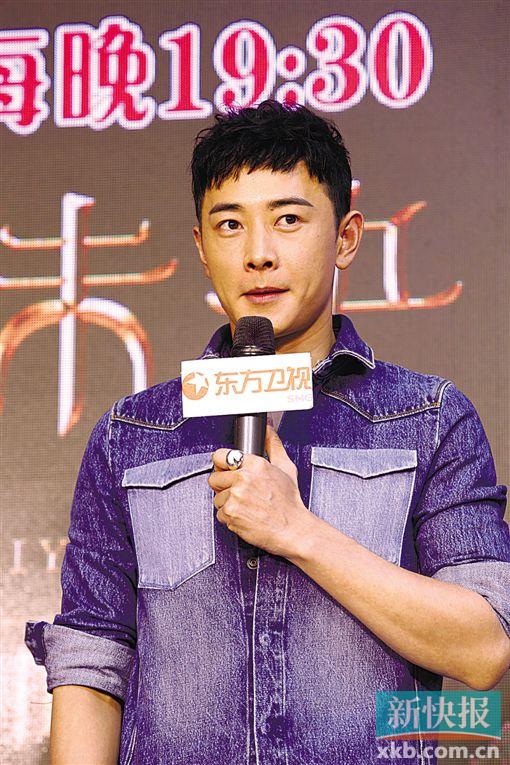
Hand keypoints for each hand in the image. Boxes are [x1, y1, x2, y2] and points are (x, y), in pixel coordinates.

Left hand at [209, 423, 315, 558]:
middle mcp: (243, 478)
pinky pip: (220, 514)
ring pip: (217, 498)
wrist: (293, 529)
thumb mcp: (286, 468)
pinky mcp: (231, 513)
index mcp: (255, 464)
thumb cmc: (290, 503)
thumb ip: (273, 444)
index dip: (221, 465)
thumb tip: (268, 429)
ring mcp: (235, 496)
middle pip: (214, 478)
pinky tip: (245, 516)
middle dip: (223, 486)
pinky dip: (230, 518)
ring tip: (246, 506)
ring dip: (227, 503)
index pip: (220, 456)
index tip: (226, 470)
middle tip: (239, 492)